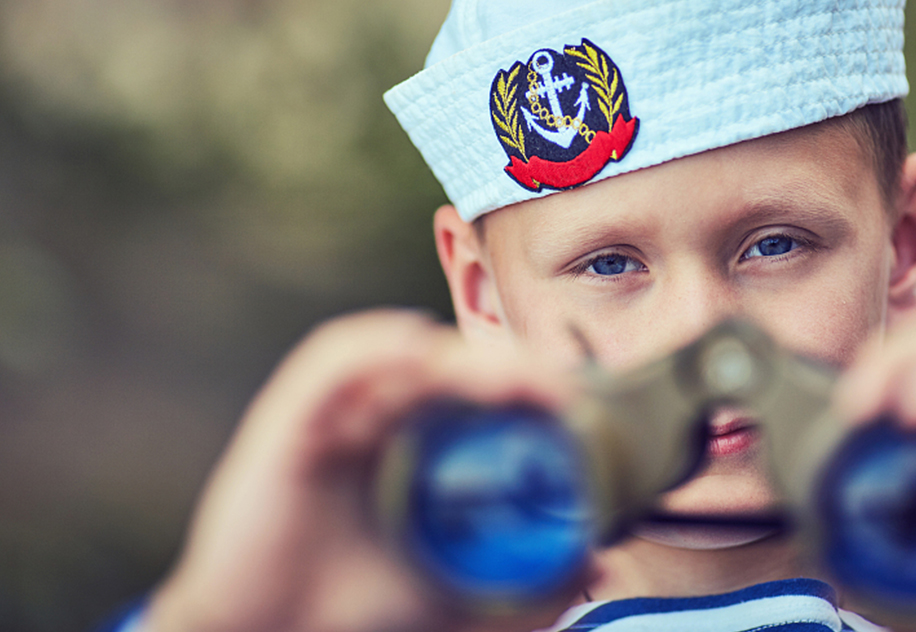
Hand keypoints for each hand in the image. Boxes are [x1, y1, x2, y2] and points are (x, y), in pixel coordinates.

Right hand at [145, 309, 577, 631]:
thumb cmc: (349, 629)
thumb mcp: (454, 605)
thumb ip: (524, 589)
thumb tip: (595, 559)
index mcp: (403, 458)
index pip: (469, 398)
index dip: (520, 388)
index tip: (571, 403)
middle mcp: (367, 429)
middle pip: (443, 371)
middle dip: (503, 370)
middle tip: (556, 390)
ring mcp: (327, 422)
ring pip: (398, 358)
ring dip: (459, 360)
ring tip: (513, 382)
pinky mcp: (285, 426)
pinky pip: (330, 364)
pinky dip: (377, 346)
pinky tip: (424, 353)